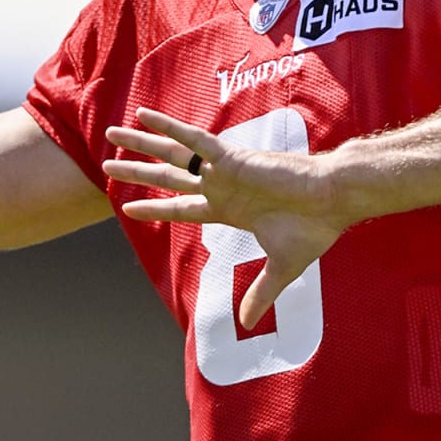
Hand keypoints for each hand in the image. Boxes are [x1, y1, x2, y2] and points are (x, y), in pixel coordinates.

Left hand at [103, 107, 353, 329]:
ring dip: (142, 144)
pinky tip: (143, 115)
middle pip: (168, 178)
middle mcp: (220, 186)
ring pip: (172, 154)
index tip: (128, 207)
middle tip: (107, 165)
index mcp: (229, 210)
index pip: (181, 209)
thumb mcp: (281, 269)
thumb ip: (260, 294)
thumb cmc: (313, 229)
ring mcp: (223, 170)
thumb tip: (247, 325)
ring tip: (112, 134)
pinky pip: (193, 138)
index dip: (155, 207)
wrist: (332, 201)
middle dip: (138, 171)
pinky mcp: (231, 156)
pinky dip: (168, 127)